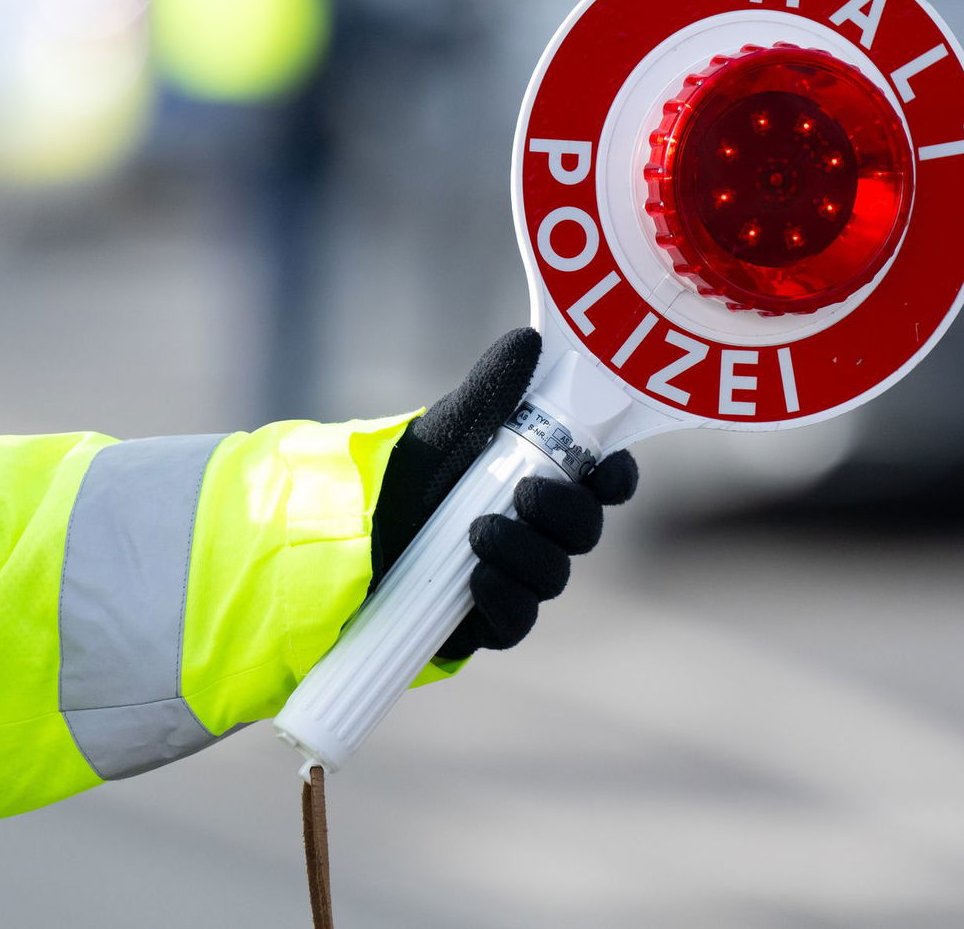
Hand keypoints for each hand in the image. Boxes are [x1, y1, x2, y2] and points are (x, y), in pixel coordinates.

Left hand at [374, 329, 637, 659]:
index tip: (605, 472)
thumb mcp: (449, 426)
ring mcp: (518, 576)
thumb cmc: (408, 472)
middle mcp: (540, 530)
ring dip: (527, 555)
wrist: (347, 530)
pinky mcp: (489, 618)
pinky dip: (504, 599)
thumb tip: (529, 342)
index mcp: (545, 477)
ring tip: (481, 532)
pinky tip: (479, 579)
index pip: (604, 482)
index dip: (616, 478)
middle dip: (567, 514)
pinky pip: (517, 621)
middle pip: (585, 531)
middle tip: (527, 494)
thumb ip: (491, 390)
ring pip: (554, 575)